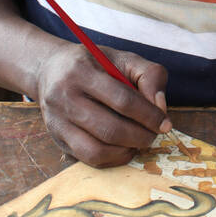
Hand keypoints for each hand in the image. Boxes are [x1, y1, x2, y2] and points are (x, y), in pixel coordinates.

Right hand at [34, 40, 169, 167]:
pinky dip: (113, 158)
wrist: (50, 70)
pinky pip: (88, 158)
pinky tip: (124, 148)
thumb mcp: (123, 58)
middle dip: (140, 136)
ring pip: (97, 150)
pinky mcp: (57, 139)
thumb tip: (160, 107)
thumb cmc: (94, 65)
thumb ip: (149, 75)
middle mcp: (63, 97)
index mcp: (81, 71)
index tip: (165, 123)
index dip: (149, 115)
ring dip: (127, 150)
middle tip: (154, 134)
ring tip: (140, 141)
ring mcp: (57, 121)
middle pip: (110, 129)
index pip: (122, 100)